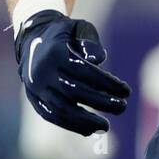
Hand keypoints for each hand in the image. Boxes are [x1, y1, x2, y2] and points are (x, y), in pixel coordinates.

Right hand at [14, 10, 131, 134]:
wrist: (32, 38)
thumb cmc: (66, 34)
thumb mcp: (78, 28)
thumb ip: (90, 41)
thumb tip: (98, 60)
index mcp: (55, 52)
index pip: (84, 71)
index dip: (107, 83)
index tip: (126, 92)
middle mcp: (42, 72)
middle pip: (74, 92)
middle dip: (101, 102)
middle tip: (122, 107)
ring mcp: (35, 87)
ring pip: (60, 109)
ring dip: (85, 121)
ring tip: (105, 126)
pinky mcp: (33, 98)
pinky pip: (51, 116)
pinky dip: (70, 125)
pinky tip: (88, 130)